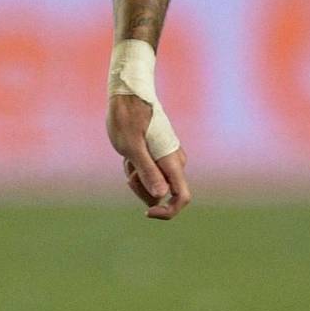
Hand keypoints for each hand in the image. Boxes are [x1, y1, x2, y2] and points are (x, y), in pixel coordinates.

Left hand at [107, 93, 191, 220]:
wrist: (127, 97)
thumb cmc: (127, 118)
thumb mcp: (131, 147)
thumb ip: (147, 170)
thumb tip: (161, 194)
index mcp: (172, 162)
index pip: (182, 197)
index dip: (168, 211)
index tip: (147, 213)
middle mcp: (174, 163)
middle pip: (162, 194)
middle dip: (141, 189)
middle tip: (128, 171)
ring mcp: (167, 160)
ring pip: (152, 185)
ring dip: (135, 177)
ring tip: (127, 158)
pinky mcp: (158, 157)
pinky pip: (146, 174)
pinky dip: (134, 170)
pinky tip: (127, 155)